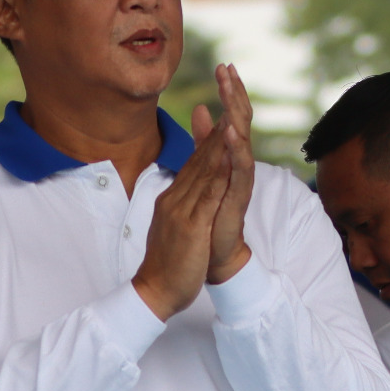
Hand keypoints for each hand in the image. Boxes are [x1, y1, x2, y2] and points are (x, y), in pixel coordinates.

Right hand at [131, 114, 232, 320]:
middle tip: (229, 100)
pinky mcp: (190, 226)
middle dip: (219, 126)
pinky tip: (230, 158)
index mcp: (175, 197)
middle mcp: (176, 197)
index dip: (213, 134)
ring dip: (220, 142)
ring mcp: (181, 210)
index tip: (227, 109)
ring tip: (234, 115)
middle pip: (201, 157)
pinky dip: (218, 175)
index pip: (197, 161)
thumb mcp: (178, 224)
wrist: (155, 290)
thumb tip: (193, 186)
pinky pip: (207, 196)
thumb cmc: (169, 260)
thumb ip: (186, 202)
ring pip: (204, 170)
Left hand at [198, 64, 256, 285]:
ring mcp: (240, 181)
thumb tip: (199, 108)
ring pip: (242, 142)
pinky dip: (236, 150)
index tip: (224, 65)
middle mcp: (239, 164)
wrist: (216, 252)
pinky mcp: (237, 198)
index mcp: (230, 156)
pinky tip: (231, 133)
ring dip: (237, 116)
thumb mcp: (204, 168)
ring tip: (231, 93)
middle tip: (228, 69)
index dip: (230, 92)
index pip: (233, 116)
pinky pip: (240, 170)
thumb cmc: (213, 213)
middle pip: (241, 122)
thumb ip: (203, 140)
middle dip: (234, 95)